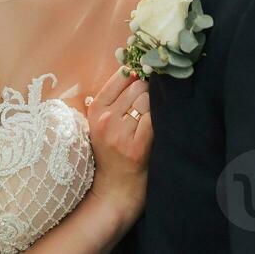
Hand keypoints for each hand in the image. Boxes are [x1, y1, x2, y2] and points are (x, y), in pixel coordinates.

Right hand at [83, 66, 150, 221]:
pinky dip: (159, 120)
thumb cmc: (111, 150)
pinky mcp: (137, 145)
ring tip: (150, 119)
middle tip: (148, 106)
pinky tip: (156, 129)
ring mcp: (121, 132)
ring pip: (148, 101)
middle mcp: (106, 118)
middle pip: (138, 86)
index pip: (121, 77)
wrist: (115, 187)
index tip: (144, 79)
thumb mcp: (102, 122)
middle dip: (147, 92)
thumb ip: (114, 96)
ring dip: (154, 107)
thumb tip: (134, 67)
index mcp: (96, 109)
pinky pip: (154, 118)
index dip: (137, 75)